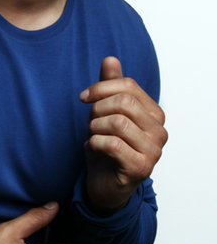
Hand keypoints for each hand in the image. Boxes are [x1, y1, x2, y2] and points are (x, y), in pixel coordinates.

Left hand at [80, 56, 167, 212]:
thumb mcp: (105, 113)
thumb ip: (110, 87)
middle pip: (124, 102)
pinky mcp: (140, 168)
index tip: (83, 97)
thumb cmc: (107, 147)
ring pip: (117, 122)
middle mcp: (160, 131)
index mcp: (154, 114)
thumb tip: (110, 58)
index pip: (128, 86)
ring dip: (95, 127)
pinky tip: (93, 148)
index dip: (101, 87)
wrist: (104, 185)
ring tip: (93, 135)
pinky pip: (112, 144)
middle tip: (90, 122)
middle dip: (98, 109)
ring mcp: (153, 151)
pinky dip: (95, 143)